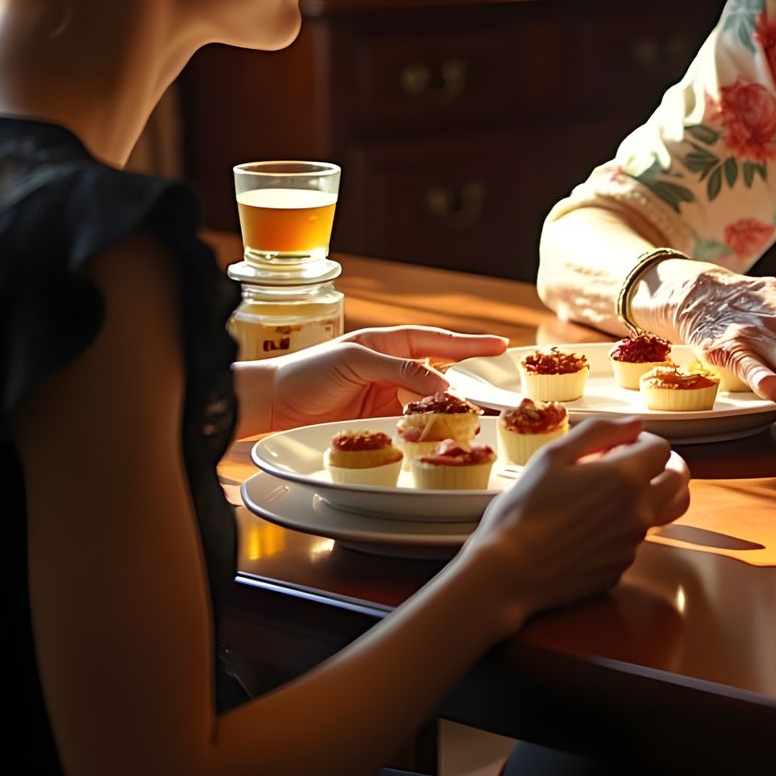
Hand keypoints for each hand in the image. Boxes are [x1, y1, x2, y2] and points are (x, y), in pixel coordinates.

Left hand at [267, 325, 505, 430]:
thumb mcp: (356, 361)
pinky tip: (436, 433)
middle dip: (464, 384)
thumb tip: (441, 380)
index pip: (437, 341)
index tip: (500, 346)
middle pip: (439, 374)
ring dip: (445, 410)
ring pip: (428, 402)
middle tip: (491, 396)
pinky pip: (411, 424)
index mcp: (388, 343)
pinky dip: (425, 428)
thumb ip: (400, 369)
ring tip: (466, 419)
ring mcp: (386, 397)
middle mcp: (392, 368)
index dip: (470, 344)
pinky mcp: (378, 423)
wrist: (274, 405)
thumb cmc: (308, 372)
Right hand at [469, 418, 690, 625]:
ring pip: (660, 512)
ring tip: (610, 495)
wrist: (508, 572)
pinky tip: (587, 528)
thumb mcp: (553, 455)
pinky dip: (622, 528)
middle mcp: (639, 512)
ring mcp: (632, 544)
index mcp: (626, 478)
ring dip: (647, 497)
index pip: (663, 449)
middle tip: (629, 464)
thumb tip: (636, 424)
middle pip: (679, 482)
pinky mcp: (620, 568)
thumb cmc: (524, 509)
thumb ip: (600, 432)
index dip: (643, 441)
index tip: (618, 445)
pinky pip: (634, 541)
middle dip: (662, 466)